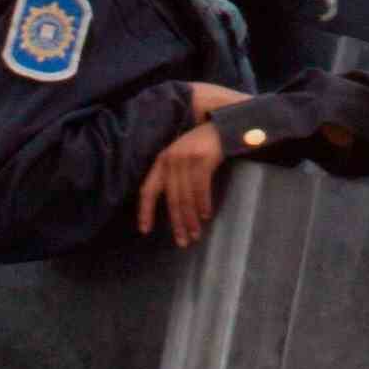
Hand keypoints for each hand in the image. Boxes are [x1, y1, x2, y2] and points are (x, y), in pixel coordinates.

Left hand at [136, 87, 248, 248]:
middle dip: (177, 222)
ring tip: (195, 234)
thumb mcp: (182, 157)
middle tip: (182, 242)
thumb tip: (174, 207)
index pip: (147, 189)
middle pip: (171, 198)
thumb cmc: (203, 146)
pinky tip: (206, 215)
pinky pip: (201, 187)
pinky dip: (203, 204)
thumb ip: (175, 176)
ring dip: (191, 218)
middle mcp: (171, 159)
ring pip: (186, 196)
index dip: (145, 211)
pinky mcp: (203, 159)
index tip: (144, 230)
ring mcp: (187, 158)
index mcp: (162, 160)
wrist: (223, 126)